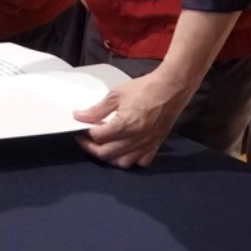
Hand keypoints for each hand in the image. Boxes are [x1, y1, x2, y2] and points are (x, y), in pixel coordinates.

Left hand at [73, 69, 192, 168]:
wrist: (171, 88)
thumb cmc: (146, 88)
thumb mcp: (116, 94)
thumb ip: (97, 109)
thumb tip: (80, 116)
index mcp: (124, 125)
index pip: (97, 137)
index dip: (85, 133)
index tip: (81, 128)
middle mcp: (135, 138)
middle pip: (106, 153)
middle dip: (92, 147)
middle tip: (86, 139)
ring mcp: (146, 144)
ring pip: (122, 162)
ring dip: (110, 156)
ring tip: (105, 145)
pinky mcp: (156, 145)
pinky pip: (141, 161)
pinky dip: (131, 159)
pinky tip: (125, 149)